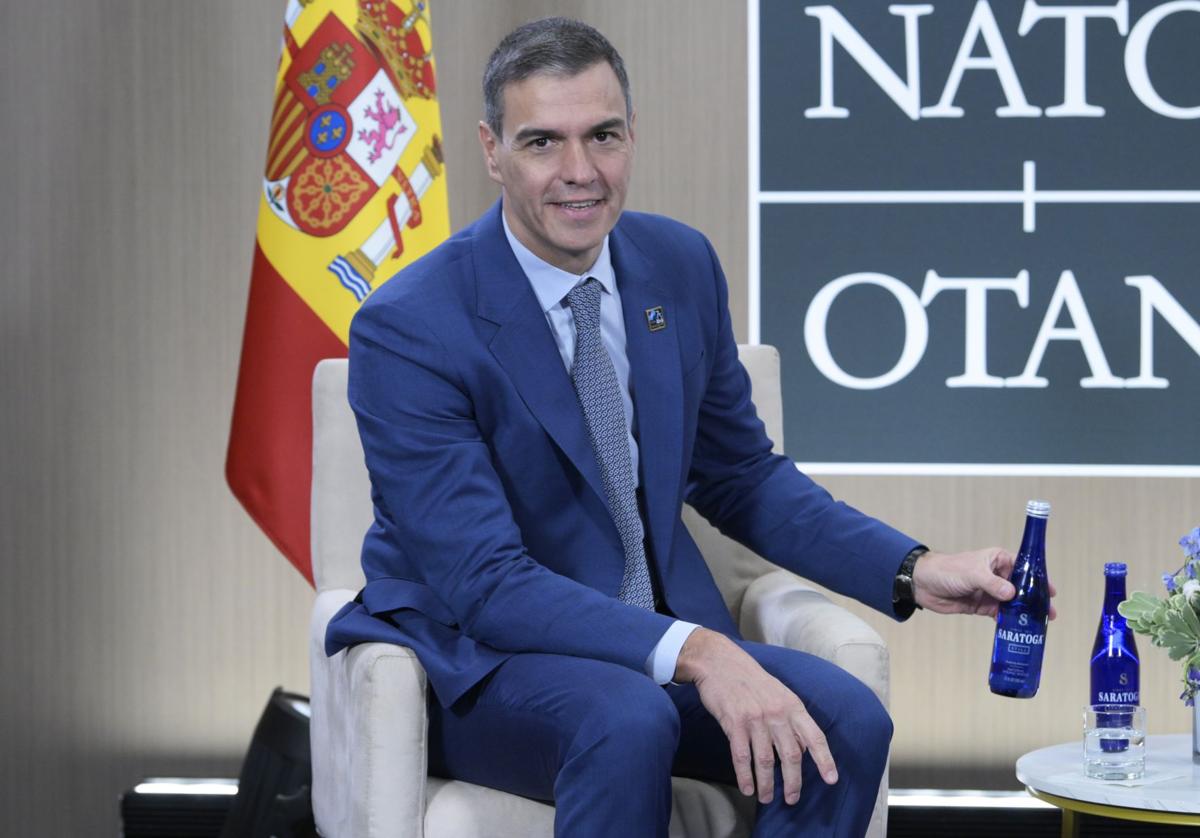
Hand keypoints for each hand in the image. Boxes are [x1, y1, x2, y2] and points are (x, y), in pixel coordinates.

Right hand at [673, 628, 837, 804]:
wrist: (720, 663)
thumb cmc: (751, 680)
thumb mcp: (779, 694)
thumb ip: (791, 720)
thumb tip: (802, 750)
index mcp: (792, 706)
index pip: (814, 736)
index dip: (824, 759)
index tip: (831, 779)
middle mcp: (777, 714)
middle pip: (791, 755)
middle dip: (793, 782)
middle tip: (792, 799)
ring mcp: (755, 719)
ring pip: (766, 760)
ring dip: (767, 784)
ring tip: (766, 798)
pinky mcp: (734, 723)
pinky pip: (742, 756)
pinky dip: (745, 776)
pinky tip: (747, 788)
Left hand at [913, 548, 1057, 619]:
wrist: (923, 583)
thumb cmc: (947, 570)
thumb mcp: (972, 573)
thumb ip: (992, 584)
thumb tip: (1012, 594)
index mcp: (998, 560)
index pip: (1024, 568)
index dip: (1038, 580)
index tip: (1052, 592)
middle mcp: (996, 575)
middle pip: (1021, 588)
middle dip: (1035, 601)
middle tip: (1049, 614)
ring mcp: (989, 591)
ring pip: (1012, 603)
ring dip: (1024, 614)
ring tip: (1038, 625)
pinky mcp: (981, 605)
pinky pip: (999, 614)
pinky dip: (1008, 621)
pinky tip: (1017, 630)